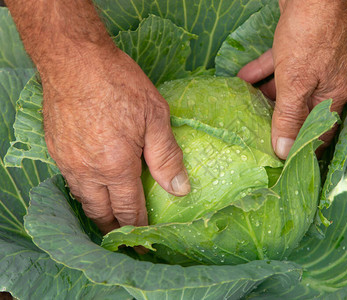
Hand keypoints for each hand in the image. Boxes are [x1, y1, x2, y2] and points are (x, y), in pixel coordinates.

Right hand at [41, 46, 189, 233]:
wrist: (75, 59)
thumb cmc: (119, 84)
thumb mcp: (155, 117)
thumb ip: (167, 157)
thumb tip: (180, 189)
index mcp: (116, 166)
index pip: (129, 210)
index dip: (140, 229)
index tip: (145, 243)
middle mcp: (88, 171)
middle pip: (101, 213)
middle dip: (116, 229)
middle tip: (128, 237)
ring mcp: (67, 161)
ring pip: (83, 200)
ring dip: (99, 212)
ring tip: (112, 216)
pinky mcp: (56, 149)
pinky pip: (71, 181)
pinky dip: (86, 191)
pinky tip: (95, 185)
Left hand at [238, 0, 346, 158]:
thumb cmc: (309, 38)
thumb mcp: (296, 83)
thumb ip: (289, 117)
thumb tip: (283, 152)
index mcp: (333, 96)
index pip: (319, 133)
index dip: (302, 148)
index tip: (282, 161)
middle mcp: (325, 83)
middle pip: (300, 112)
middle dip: (280, 124)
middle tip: (258, 138)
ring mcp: (311, 65)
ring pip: (287, 90)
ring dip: (267, 99)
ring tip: (246, 111)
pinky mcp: (296, 49)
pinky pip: (277, 68)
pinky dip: (261, 74)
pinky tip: (242, 78)